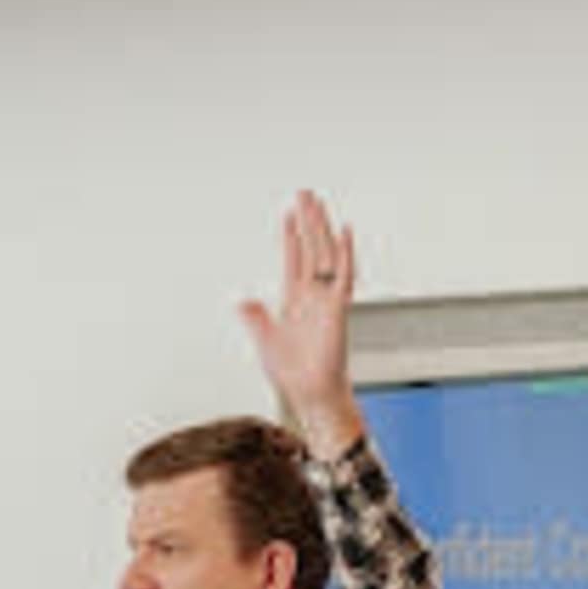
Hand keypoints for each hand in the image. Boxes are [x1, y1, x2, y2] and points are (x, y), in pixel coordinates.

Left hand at [238, 189, 363, 460]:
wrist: (311, 394)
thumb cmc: (293, 374)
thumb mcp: (264, 342)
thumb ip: (255, 318)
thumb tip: (242, 302)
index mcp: (294, 301)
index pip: (294, 260)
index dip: (291, 237)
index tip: (290, 215)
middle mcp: (312, 296)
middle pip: (311, 249)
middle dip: (307, 221)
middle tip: (305, 194)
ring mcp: (326, 299)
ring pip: (324, 254)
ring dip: (320, 228)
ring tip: (316, 202)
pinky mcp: (337, 308)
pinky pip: (343, 276)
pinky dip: (344, 253)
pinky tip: (344, 232)